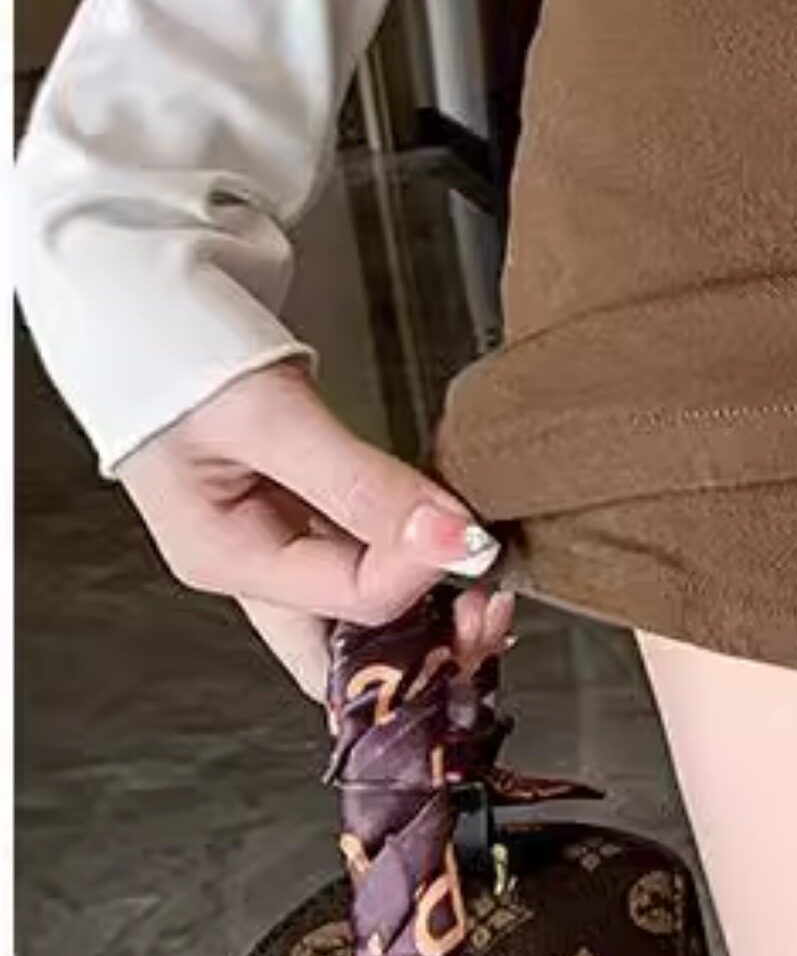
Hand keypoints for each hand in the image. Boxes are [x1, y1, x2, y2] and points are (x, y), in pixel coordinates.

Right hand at [118, 359, 518, 700]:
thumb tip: (452, 538)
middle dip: (428, 647)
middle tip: (495, 607)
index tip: (473, 534)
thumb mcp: (270, 416)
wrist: (143, 304)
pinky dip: (414, 558)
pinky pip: (366, 555)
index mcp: (226, 560)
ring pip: (363, 609)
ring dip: (430, 606)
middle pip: (349, 651)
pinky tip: (452, 543)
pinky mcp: (302, 508)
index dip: (421, 576)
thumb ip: (361, 482)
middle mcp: (254, 567)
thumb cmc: (177, 354)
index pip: (350, 604)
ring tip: (488, 578)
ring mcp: (277, 541)